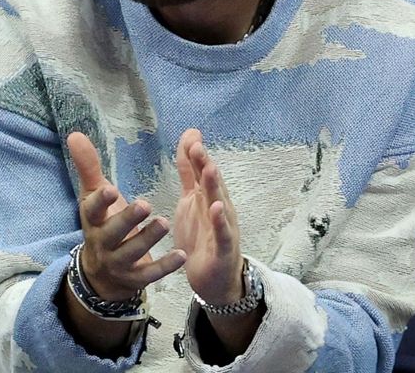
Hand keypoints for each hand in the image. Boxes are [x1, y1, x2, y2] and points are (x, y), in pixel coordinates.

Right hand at [67, 131, 184, 300]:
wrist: (101, 274)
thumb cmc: (102, 224)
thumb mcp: (94, 198)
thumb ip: (89, 167)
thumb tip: (75, 134)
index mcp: (93, 221)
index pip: (91, 210)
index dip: (100, 201)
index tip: (110, 188)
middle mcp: (103, 243)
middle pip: (112, 233)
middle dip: (127, 220)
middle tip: (145, 204)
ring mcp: (119, 263)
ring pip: (132, 253)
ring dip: (148, 239)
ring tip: (164, 223)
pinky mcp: (135, 279)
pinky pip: (150, 274)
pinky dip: (165, 266)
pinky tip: (182, 254)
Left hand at [174, 128, 243, 305]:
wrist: (213, 278)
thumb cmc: (203, 236)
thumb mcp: (191, 200)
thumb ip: (191, 172)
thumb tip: (190, 139)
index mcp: (207, 197)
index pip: (202, 172)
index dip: (196, 155)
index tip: (190, 135)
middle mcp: (219, 208)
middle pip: (212, 184)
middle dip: (205, 165)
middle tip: (197, 146)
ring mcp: (223, 227)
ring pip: (220, 203)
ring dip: (216, 187)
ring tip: (210, 169)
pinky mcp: (224, 248)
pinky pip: (222, 232)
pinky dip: (220, 220)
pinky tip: (217, 208)